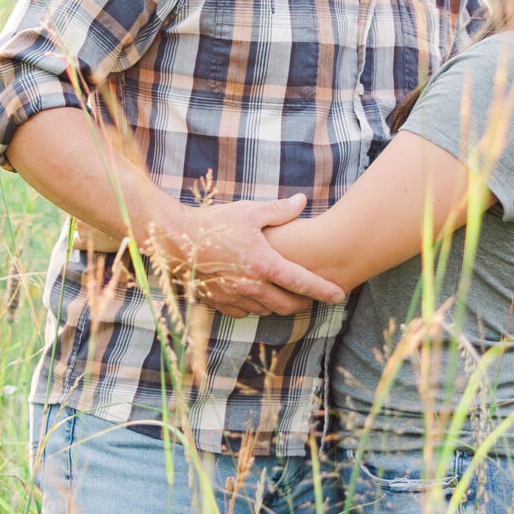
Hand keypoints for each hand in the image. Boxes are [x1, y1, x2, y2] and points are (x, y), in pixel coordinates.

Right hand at [164, 196, 344, 318]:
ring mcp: (234, 296)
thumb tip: (302, 201)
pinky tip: (254, 296)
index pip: (302, 282)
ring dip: (278, 305)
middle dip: (303, 303)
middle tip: (310, 298)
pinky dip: (253, 306)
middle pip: (287, 304)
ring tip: (283, 295)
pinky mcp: (218, 302)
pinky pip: (243, 312)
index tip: (339, 295)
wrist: (174, 239)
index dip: (323, 290)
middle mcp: (252, 285)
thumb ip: (278, 211)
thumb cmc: (213, 222)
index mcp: (264, 263)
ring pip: (266, 311)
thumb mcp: (248, 212)